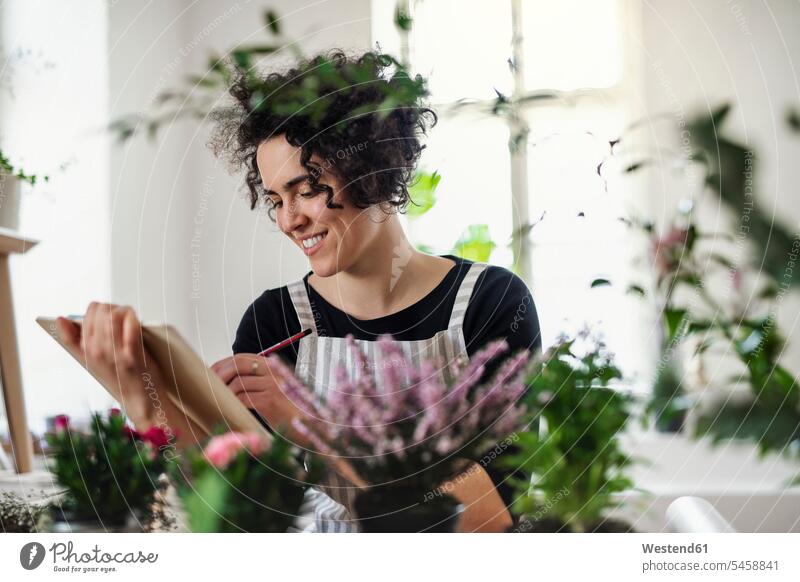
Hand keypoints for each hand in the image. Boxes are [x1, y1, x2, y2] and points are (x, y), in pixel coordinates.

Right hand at [56, 303, 164, 427]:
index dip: (97, 310)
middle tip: (121, 312)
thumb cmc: (120, 377)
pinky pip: (131, 326)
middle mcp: (96, 353)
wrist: (140, 399)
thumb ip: (75, 341)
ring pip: (113, 315)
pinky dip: (133, 317)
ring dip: (123, 309)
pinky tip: (136, 317)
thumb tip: (60, 319)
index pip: (84, 318)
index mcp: (85, 353)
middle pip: (99, 312)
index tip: (107, 313)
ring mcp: (114, 354)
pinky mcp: (133, 356)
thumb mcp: (93, 360)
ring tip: (129, 314)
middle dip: (111, 307)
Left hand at [210, 354, 310, 442]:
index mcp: (272, 366)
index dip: (223, 364)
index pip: (242, 357)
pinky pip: (244, 398)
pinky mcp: (271, 401)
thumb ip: (256, 380)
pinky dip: (234, 404)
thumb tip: (227, 378)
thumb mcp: (273, 388)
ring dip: (226, 393)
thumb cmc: (287, 408)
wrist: (308, 424)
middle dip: (220, 374)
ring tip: (222, 402)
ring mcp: (273, 385)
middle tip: (210, 387)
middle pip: (238, 364)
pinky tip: (233, 410)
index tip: (211, 374)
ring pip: (238, 383)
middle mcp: (273, 371)